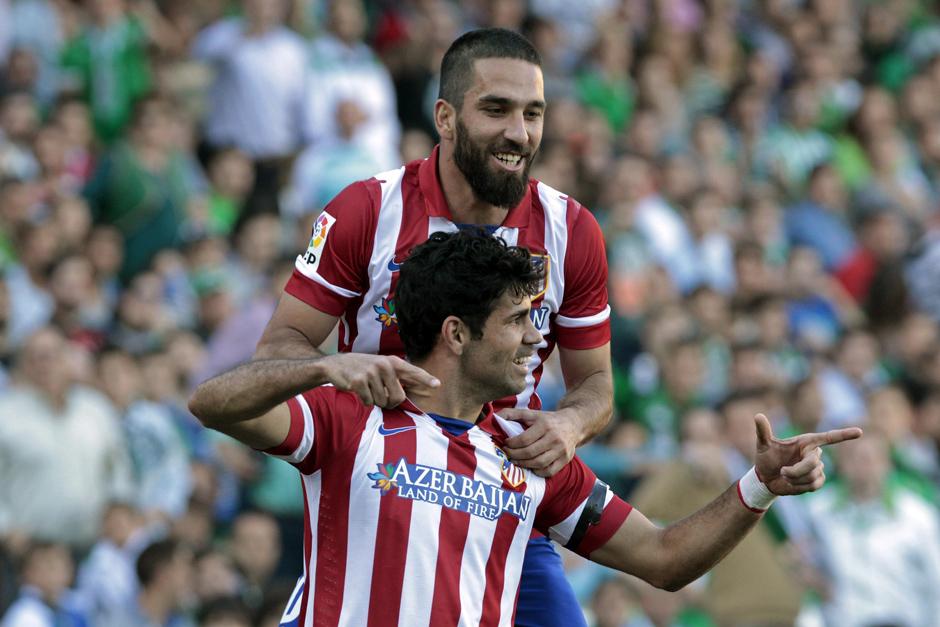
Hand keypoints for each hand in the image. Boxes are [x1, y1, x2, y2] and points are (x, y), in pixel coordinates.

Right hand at [322, 354, 439, 407]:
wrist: (336, 364)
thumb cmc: (362, 368)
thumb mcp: (381, 367)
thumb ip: (396, 377)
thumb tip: (409, 392)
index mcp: (392, 362)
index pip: (412, 371)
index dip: (425, 379)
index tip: (437, 384)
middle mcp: (384, 365)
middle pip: (398, 397)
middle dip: (390, 403)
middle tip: (381, 396)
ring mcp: (371, 372)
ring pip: (382, 401)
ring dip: (375, 401)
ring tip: (367, 389)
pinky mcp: (359, 381)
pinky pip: (368, 402)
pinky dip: (364, 401)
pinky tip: (358, 390)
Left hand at [501, 408, 579, 476]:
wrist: (573, 424)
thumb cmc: (548, 420)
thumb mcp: (532, 414)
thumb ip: (513, 414)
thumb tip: (495, 417)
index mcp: (544, 425)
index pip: (524, 439)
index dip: (512, 444)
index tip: (505, 443)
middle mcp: (554, 438)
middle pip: (530, 453)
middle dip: (514, 455)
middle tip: (507, 454)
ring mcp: (561, 450)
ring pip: (538, 463)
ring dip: (523, 464)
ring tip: (515, 461)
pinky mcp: (565, 460)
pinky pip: (549, 471)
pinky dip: (537, 471)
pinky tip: (530, 466)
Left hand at [753, 413, 861, 495]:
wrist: (766, 478)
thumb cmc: (766, 458)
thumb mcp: (763, 445)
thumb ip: (763, 431)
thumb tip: (758, 416)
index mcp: (805, 442)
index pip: (828, 437)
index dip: (844, 435)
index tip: (859, 432)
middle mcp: (814, 453)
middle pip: (814, 463)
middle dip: (797, 470)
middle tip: (783, 471)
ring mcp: (817, 468)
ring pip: (813, 475)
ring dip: (796, 479)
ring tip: (785, 476)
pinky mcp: (817, 481)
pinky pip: (814, 485)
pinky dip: (800, 486)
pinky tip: (792, 483)